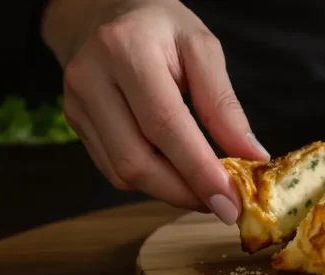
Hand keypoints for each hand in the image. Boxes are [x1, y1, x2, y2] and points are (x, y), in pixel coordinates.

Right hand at [41, 0, 269, 223]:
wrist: (102, 10)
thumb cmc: (159, 26)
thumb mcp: (202, 48)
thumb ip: (223, 104)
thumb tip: (250, 156)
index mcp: (126, 49)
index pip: (164, 124)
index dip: (198, 169)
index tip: (230, 200)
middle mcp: (91, 78)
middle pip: (136, 159)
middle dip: (184, 192)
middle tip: (224, 205)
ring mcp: (76, 103)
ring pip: (122, 172)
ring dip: (169, 192)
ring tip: (205, 191)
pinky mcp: (74, 122)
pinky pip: (112, 169)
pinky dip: (150, 182)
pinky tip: (177, 177)